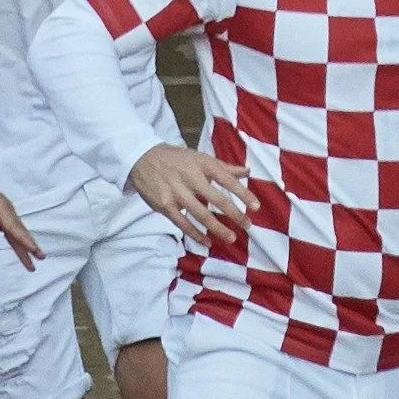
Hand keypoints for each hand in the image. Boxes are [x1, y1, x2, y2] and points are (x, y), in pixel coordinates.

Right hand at [126, 143, 254, 247]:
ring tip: (231, 237)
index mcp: (202, 163)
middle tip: (247, 226)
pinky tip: (207, 241)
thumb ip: (224, 167)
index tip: (256, 206)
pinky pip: (182, 222)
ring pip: (200, 214)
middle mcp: (190, 177)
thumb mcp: (200, 158)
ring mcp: (176, 192)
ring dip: (217, 228)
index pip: (226, 179)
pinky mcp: (164, 204)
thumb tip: (248, 171)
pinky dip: (196, 233)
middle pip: (216, 198)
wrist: (141, 158)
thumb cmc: (176, 159)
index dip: (243, 193)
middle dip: (234, 214)